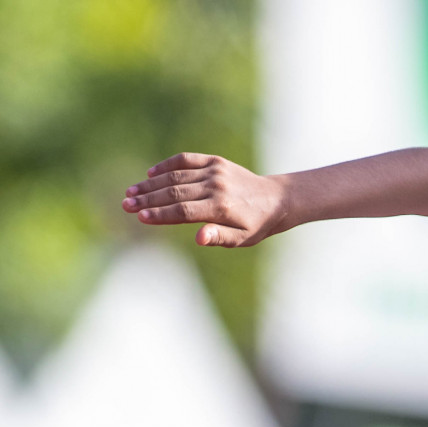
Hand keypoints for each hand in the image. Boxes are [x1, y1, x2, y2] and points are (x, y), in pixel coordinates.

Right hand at [123, 153, 286, 246]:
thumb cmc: (256, 225)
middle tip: (125, 205)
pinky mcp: (215, 161)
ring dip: (151, 184)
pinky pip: (186, 160)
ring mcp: (215, 171)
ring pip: (176, 176)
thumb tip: (198, 238)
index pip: (184, 211)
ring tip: (131, 192)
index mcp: (222, 208)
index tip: (140, 217)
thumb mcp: (242, 238)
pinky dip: (167, 166)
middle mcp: (216, 187)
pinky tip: (151, 174)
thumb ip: (219, 238)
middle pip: (175, 193)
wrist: (276, 199)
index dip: (160, 214)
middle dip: (148, 200)